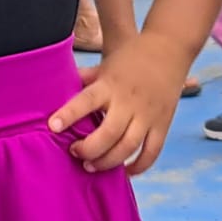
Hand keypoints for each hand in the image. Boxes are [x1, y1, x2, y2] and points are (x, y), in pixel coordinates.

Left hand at [47, 31, 188, 175]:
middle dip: (89, 149)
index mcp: (110, 84)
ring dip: (108, 162)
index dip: (69, 114)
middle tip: (74, 152)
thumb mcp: (105, 63)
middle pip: (109, 133)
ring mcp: (148, 115)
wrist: (169, 49)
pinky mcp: (163, 124)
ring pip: (128, 147)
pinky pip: (151, 153)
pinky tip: (123, 171)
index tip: (53, 127)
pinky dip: (138, 167)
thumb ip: (84, 79)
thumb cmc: (131, 56)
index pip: (87, 100)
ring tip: (91, 165)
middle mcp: (129, 101)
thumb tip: (56, 88)